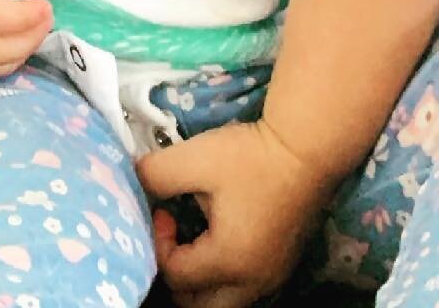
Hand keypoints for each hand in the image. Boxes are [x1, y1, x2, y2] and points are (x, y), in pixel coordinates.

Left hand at [138, 118, 336, 307]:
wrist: (306, 148)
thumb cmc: (249, 157)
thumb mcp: (192, 160)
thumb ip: (154, 175)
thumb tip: (133, 183)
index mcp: (230, 262)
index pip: (176, 276)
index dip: (157, 243)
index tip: (162, 210)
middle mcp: (254, 281)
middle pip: (200, 304)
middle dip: (176, 275)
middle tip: (170, 235)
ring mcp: (271, 275)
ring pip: (223, 298)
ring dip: (199, 276)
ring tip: (191, 233)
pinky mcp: (280, 263)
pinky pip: (242, 285)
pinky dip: (220, 271)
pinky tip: (214, 233)